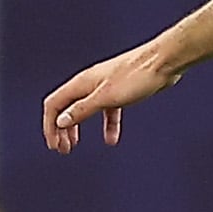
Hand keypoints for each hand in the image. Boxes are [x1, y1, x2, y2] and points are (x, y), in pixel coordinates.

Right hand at [43, 43, 181, 150]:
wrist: (163, 62)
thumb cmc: (136, 76)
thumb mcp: (106, 97)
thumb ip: (83, 109)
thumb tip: (62, 121)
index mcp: (81, 83)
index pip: (54, 105)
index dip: (50, 126)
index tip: (54, 145)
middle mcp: (89, 83)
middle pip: (66, 107)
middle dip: (61, 129)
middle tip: (63, 149)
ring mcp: (105, 87)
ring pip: (84, 110)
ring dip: (77, 128)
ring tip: (75, 145)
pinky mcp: (120, 91)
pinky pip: (107, 111)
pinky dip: (106, 126)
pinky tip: (111, 139)